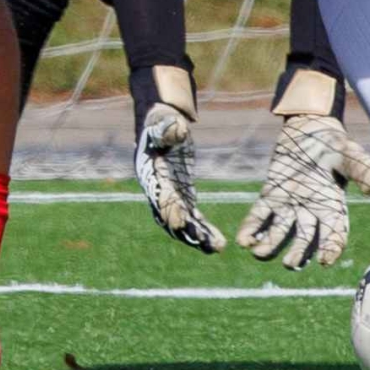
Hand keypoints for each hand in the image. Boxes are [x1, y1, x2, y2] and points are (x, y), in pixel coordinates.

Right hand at [133, 102, 224, 254]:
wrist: (161, 127)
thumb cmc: (161, 122)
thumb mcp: (162, 122)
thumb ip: (167, 128)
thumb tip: (178, 131)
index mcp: (150, 174)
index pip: (159, 195)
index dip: (169, 208)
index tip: (181, 221)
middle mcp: (158, 191)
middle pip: (170, 217)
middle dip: (185, 230)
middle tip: (202, 241)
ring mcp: (171, 198)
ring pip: (183, 224)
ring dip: (198, 237)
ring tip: (218, 247)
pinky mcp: (183, 198)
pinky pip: (194, 219)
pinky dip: (204, 231)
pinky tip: (219, 242)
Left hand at [237, 114, 369, 270]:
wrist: (311, 126)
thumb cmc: (334, 143)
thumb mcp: (351, 154)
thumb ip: (363, 170)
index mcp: (333, 206)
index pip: (334, 234)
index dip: (331, 248)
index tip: (326, 260)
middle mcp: (311, 211)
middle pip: (305, 238)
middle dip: (297, 253)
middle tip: (289, 262)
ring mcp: (290, 204)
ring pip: (279, 231)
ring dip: (269, 244)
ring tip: (259, 253)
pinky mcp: (271, 194)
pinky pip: (260, 214)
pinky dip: (251, 227)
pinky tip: (243, 239)